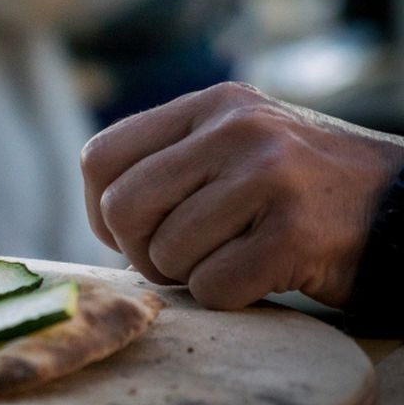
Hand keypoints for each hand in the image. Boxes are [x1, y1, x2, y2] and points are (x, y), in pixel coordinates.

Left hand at [80, 82, 403, 309]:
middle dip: (140, 251)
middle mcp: (237, 129)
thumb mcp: (239, 146)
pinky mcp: (295, 233)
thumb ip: (173, 162)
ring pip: (167, 254)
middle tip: (179, 261)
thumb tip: (102, 216)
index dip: (101, 208)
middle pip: (124, 208)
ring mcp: (268, 177)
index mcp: (211, 105)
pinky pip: (213, 287)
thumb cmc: (304, 189)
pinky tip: (264, 278)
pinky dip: (230, 299)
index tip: (129, 233)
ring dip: (191, 277)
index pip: (102, 156)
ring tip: (235, 260)